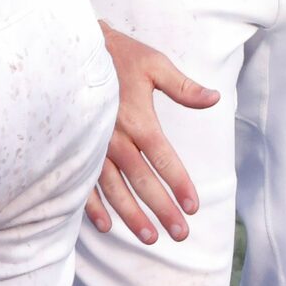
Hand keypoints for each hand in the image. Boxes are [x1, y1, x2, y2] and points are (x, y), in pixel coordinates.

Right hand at [85, 23, 217, 243]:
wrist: (71, 47)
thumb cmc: (117, 55)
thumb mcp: (152, 63)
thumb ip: (183, 86)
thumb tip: (214, 98)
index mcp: (137, 118)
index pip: (163, 158)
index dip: (179, 183)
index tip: (193, 206)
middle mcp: (114, 137)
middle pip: (142, 180)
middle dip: (162, 208)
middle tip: (180, 233)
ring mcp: (92, 145)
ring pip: (114, 187)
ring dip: (131, 215)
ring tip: (149, 237)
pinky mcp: (75, 146)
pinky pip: (83, 181)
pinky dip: (92, 205)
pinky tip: (105, 225)